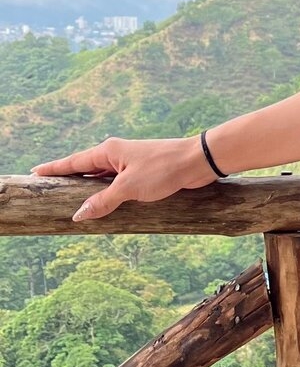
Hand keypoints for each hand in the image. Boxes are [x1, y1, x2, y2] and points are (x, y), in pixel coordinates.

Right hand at [29, 135, 222, 221]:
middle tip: (47, 189)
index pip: (73, 162)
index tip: (35, 173)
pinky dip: (108, 193)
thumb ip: (102, 201)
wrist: (198, 161)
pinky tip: (103, 204)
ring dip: (89, 189)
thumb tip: (78, 215)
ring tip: (70, 200)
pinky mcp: (144, 173)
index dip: (54, 169)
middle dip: (68, 180)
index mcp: (108, 151)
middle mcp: (117, 154)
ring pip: (103, 178)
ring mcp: (130, 163)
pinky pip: (118, 184)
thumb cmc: (164, 169)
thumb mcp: (129, 188)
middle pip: (86, 169)